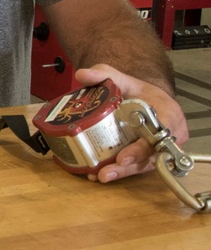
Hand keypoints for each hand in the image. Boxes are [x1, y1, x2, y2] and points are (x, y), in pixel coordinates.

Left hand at [74, 63, 188, 182]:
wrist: (146, 99)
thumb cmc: (138, 91)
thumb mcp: (121, 78)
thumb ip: (103, 74)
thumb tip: (82, 75)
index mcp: (168, 114)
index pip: (160, 133)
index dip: (143, 147)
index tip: (124, 156)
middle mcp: (167, 135)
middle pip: (150, 154)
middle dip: (129, 165)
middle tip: (108, 170)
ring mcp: (159, 148)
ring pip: (143, 164)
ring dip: (122, 172)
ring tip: (100, 176)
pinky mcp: (148, 156)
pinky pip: (136, 166)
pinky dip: (120, 171)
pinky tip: (99, 173)